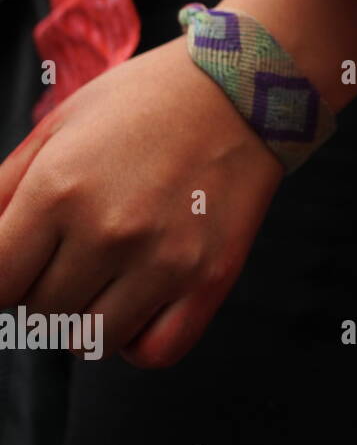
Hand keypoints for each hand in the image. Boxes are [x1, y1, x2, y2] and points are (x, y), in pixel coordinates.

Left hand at [0, 39, 282, 365]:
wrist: (244, 92)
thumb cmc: (145, 102)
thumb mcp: (58, 127)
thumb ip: (3, 189)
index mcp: (59, 190)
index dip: (3, 278)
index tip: (20, 263)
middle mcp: (109, 232)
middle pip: (41, 314)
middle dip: (45, 289)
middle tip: (73, 254)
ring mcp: (164, 261)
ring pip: (91, 340)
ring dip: (89, 318)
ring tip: (107, 278)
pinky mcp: (210, 279)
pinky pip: (155, 352)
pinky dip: (137, 342)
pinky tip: (139, 307)